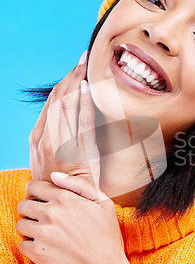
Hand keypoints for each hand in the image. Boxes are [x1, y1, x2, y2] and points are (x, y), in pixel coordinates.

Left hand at [16, 173, 134, 263]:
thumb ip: (79, 185)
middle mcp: (51, 213)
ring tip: (44, 236)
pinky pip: (22, 245)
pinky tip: (45, 249)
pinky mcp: (37, 253)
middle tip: (43, 221)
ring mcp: (42, 234)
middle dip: (30, 211)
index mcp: (65, 198)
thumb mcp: (104, 204)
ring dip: (29, 229)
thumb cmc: (108, 238)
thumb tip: (54, 175)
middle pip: (23, 205)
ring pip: (20, 225)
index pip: (33, 187)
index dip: (35, 193)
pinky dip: (30, 247)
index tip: (42, 202)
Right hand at [29, 51, 99, 193]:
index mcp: (36, 138)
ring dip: (77, 81)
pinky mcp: (76, 149)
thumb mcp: (46, 160)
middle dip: (70, 76)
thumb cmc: (58, 183)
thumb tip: (64, 121)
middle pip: (58, 98)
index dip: (62, 84)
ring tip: (86, 64)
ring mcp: (59, 142)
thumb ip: (52, 139)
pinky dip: (84, 101)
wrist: (64, 204)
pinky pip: (81, 120)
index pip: (50, 103)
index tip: (73, 70)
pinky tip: (88, 86)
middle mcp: (45, 137)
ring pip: (67, 104)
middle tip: (82, 59)